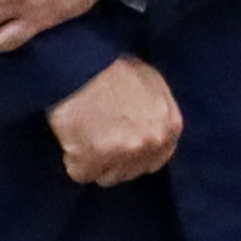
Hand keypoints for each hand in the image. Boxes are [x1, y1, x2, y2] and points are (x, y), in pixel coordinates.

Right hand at [48, 56, 180, 186]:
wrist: (79, 63)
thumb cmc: (112, 66)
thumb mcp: (150, 81)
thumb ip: (157, 110)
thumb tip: (151, 127)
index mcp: (169, 125)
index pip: (156, 159)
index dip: (136, 155)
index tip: (121, 147)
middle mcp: (150, 142)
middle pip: (131, 171)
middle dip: (115, 161)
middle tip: (98, 139)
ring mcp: (122, 154)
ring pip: (108, 177)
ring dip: (95, 163)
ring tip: (84, 137)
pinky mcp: (90, 160)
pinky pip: (81, 173)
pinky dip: (73, 160)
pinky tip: (71, 140)